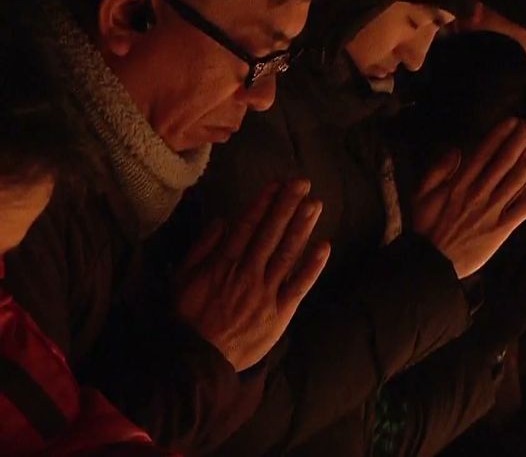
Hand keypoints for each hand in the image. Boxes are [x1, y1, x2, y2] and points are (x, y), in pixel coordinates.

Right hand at [175, 179, 329, 371]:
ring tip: (314, 205)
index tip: (277, 184)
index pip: (248, 227)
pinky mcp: (279, 314)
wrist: (194, 362)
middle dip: (287, 206)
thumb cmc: (184, 320)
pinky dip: (312, 267)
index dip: (264, 203)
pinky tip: (324, 246)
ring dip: (301, 227)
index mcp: (222, 264)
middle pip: (271, 234)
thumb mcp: (181, 279)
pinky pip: (299, 287)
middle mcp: (247, 274)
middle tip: (302, 183)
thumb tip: (222, 221)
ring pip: (287, 254)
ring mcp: (265, 294)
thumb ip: (201, 249)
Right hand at [413, 117, 525, 277]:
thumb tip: (456, 149)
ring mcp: (491, 212)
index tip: (514, 120)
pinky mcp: (501, 230)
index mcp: (459, 184)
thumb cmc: (426, 228)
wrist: (431, 263)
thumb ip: (438, 170)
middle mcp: (478, 194)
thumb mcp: (422, 195)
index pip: (483, 154)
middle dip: (522, 140)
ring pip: (517, 182)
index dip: (500, 136)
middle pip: (504, 162)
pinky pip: (523, 210)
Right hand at [475, 224, 525, 352]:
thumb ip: (495, 261)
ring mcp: (516, 288)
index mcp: (491, 265)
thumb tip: (506, 241)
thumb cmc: (487, 307)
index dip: (521, 222)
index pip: (508, 237)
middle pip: (523, 241)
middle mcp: (502, 274)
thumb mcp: (488, 280)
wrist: (484, 338)